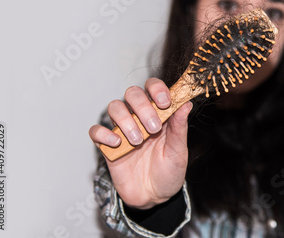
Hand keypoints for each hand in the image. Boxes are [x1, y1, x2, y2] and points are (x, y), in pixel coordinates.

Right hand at [89, 78, 191, 208]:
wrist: (155, 196)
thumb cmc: (169, 170)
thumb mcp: (179, 151)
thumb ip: (180, 128)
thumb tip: (186, 103)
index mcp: (159, 113)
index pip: (153, 87)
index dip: (157, 89)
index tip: (164, 102)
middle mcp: (139, 117)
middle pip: (132, 93)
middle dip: (142, 106)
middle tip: (154, 127)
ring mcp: (122, 130)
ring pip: (115, 107)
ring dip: (126, 120)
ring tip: (138, 141)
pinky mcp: (108, 145)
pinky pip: (96, 131)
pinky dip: (103, 134)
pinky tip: (117, 144)